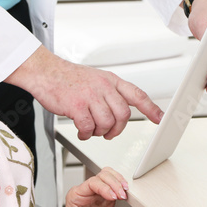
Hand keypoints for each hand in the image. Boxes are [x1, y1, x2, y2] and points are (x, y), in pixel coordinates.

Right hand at [8, 46, 163, 139]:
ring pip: (107, 123)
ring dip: (100, 132)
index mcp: (111, 81)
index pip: (137, 95)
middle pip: (123, 115)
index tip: (160, 118)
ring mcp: (90, 96)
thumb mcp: (97, 79)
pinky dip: (86, 134)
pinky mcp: (76, 106)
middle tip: (109, 133)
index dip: (151, 108)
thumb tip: (122, 111)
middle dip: (117, 129)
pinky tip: (82, 131)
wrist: (46, 72)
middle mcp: (104, 87)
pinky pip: (88, 128)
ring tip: (92, 130)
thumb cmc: (69, 78)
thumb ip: (110, 93)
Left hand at [38, 167, 127, 206]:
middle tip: (121, 194)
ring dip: (119, 182)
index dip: (105, 188)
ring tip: (124, 192)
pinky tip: (125, 193)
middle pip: (102, 176)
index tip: (113, 197)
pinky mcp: (106, 198)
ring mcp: (97, 194)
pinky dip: (121, 187)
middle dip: (114, 183)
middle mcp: (87, 192)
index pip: (92, 183)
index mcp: (77, 195)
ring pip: (109, 176)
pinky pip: (115, 186)